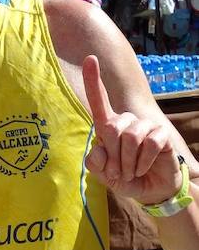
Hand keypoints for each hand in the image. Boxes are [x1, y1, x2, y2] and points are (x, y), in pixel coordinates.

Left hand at [83, 56, 181, 204]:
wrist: (151, 191)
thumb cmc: (125, 178)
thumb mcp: (104, 175)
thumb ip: (95, 164)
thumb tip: (99, 149)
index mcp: (108, 126)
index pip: (98, 100)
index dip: (93, 80)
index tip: (90, 58)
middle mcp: (126, 121)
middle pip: (110, 127)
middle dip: (112, 155)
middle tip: (119, 171)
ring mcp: (144, 126)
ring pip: (130, 136)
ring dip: (128, 161)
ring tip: (131, 171)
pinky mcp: (161, 134)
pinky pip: (149, 144)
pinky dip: (143, 162)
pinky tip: (144, 168)